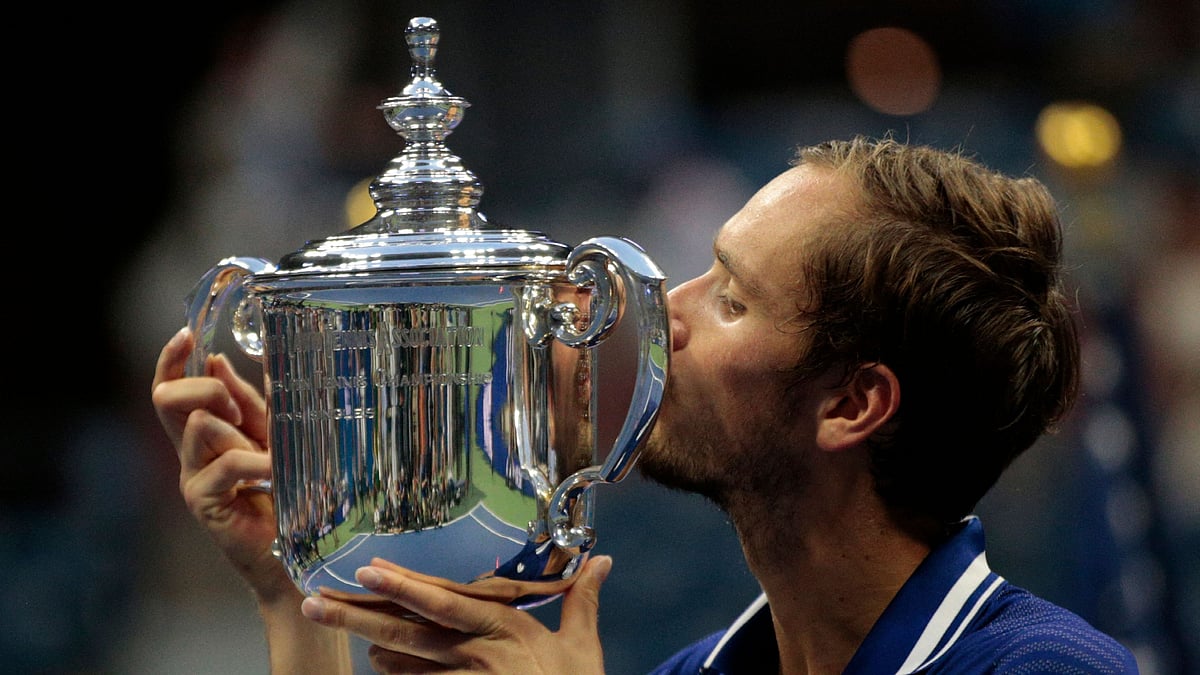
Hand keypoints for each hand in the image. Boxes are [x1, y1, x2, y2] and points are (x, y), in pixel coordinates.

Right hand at [150, 327, 290, 599]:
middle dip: (205, 390)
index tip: (185, 334)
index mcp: (202, 432)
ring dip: (239, 431)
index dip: (170, 360)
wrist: (292, 547)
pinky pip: (227, 464)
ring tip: (269, 454)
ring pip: (200, 426)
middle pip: (167, 399)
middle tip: (240, 411)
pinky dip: (255, 461)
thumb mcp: (271, 435)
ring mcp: (191, 477)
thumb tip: (220, 362)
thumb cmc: (284, 490)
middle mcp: (188, 452)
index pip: (170, 388)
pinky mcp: (203, 501)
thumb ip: (251, 402)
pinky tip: (274, 471)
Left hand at [300, 555, 612, 673]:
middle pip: (408, 633)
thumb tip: (602, 560)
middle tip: (315, 601)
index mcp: (506, 629)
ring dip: (370, 645)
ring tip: (332, 616)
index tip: (368, 570)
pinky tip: (377, 664)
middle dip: (358, 616)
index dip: (405, 588)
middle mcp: (478, 656)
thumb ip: (583, 600)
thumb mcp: (583, 645)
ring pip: (403, 665)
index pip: (446, 604)